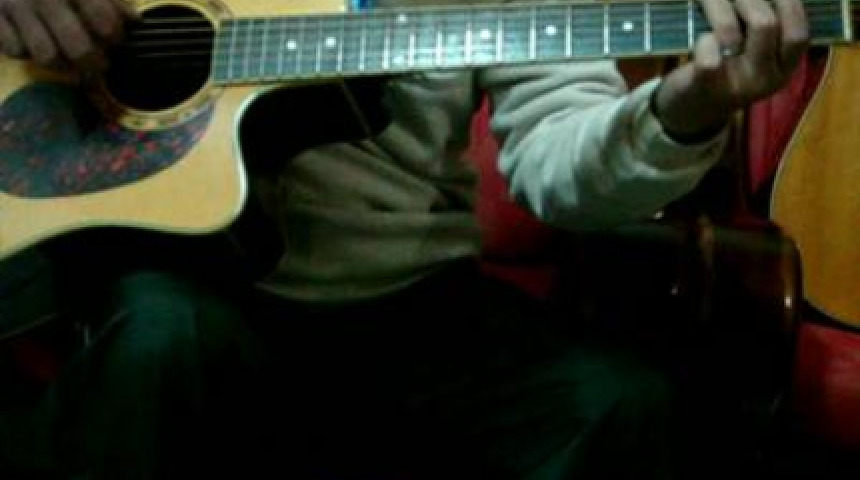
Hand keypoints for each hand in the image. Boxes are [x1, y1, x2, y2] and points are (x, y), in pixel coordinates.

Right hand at [0, 0, 134, 69]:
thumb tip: (134, 20)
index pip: (105, 22)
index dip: (115, 37)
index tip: (116, 39)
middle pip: (79, 49)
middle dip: (95, 62)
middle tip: (101, 63)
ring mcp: (16, 6)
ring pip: (46, 56)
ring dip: (63, 65)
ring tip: (72, 62)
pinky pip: (16, 50)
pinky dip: (27, 53)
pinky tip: (37, 45)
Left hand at [654, 0, 808, 141]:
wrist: (694, 111)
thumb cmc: (728, 68)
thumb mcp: (758, 52)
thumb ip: (769, 25)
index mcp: (784, 68)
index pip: (799, 34)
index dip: (788, 4)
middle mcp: (765, 79)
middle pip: (766, 24)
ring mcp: (735, 85)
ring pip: (733, 32)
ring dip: (720, 9)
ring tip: (713, 4)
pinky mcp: (705, 87)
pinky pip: (707, 58)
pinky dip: (703, 39)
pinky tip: (702, 38)